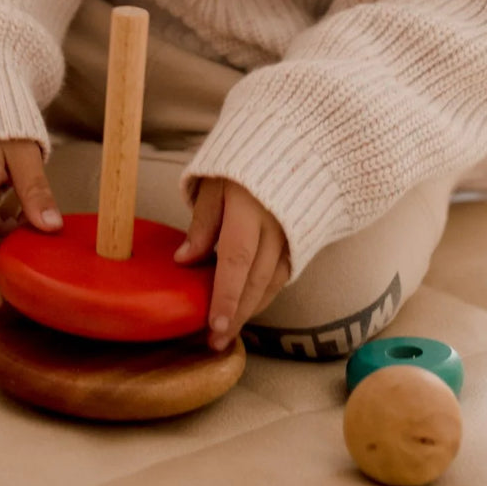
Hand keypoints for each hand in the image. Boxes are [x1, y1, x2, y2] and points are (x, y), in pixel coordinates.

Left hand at [174, 178, 290, 349]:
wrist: (295, 144)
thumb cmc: (244, 161)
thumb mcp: (215, 183)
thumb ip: (202, 223)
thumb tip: (183, 261)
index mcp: (251, 206)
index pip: (237, 259)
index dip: (226, 296)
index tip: (214, 326)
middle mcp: (277, 224)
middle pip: (256, 279)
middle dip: (237, 314)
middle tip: (216, 342)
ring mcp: (294, 233)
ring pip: (273, 282)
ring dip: (251, 309)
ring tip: (229, 331)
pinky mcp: (303, 239)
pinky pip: (284, 274)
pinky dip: (266, 294)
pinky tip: (250, 306)